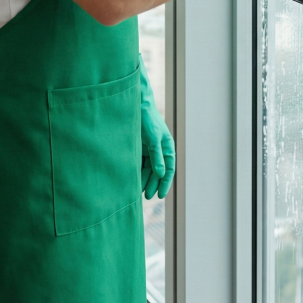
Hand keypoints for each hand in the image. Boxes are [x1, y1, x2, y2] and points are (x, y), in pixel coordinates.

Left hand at [139, 56, 174, 200]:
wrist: (137, 106)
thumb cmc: (148, 120)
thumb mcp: (153, 139)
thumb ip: (157, 156)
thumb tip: (161, 174)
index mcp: (167, 147)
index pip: (169, 169)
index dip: (165, 183)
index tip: (160, 195)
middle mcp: (160, 149)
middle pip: (158, 171)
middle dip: (154, 184)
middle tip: (147, 196)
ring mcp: (150, 149)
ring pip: (149, 169)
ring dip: (145, 180)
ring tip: (139, 192)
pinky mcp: (140, 147)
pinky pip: (141, 163)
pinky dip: (138, 172)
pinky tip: (133, 180)